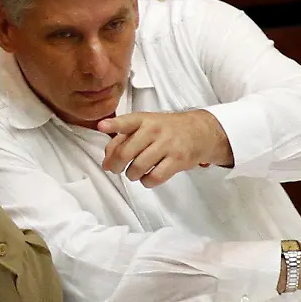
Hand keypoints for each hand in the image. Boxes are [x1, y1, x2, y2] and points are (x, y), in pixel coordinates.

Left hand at [98, 110, 232, 187]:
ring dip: (131, 174)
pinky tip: (147, 177)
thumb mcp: (144, 125)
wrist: (199, 131)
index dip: (113, 125)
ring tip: (134, 172)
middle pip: (126, 153)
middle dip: (115, 165)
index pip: (126, 122)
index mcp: (143, 119)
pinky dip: (146, 181)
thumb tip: (107, 159)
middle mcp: (154, 130)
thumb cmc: (165, 130)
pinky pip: (154, 177)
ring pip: (138, 167)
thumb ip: (122, 138)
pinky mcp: (178, 160)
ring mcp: (167, 145)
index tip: (102, 126)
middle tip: (115, 168)